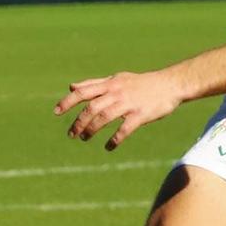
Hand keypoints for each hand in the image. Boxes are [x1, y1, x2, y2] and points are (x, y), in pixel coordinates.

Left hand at [55, 71, 183, 149]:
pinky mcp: (141, 115)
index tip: (56, 112)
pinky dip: (114, 139)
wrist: (170, 84)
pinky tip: (108, 146)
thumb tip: (71, 87)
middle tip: (71, 134)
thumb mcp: (117, 79)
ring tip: (84, 138)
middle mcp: (117, 93)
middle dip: (78, 122)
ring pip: (104, 118)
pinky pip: (124, 129)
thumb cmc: (141, 83)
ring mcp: (129, 104)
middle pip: (91, 108)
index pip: (83, 92)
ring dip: (91, 130)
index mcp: (110, 84)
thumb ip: (93, 84)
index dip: (68, 102)